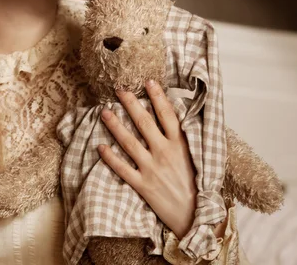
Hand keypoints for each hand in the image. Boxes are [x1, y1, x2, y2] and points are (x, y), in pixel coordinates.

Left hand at [97, 80, 197, 238]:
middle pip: (144, 122)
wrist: (195, 215)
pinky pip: (122, 169)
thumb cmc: (196, 184)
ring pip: (129, 142)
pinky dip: (110, 158)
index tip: (147, 81)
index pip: (167, 114)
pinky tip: (100, 147)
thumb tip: (174, 116)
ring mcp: (152, 169)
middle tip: (119, 89)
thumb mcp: (195, 156)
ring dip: (115, 125)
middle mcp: (164, 153)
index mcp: (180, 144)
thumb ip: (184, 137)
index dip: (157, 96)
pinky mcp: (143, 185)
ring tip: (104, 112)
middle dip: (130, 104)